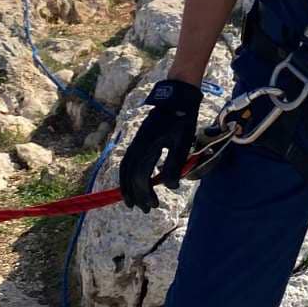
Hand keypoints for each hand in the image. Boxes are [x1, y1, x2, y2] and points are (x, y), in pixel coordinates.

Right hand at [119, 78, 201, 211]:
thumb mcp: (183, 143)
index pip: (141, 177)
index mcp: (149, 147)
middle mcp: (138, 145)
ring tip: (131, 200)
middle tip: (144, 208)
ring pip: (125, 168)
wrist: (176, 98)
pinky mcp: (138, 139)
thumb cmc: (182, 120)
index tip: (154, 204)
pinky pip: (127, 160)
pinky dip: (127, 174)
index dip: (146, 193)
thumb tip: (170, 186)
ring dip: (127, 186)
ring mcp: (136, 141)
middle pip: (130, 175)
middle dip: (135, 194)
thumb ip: (175, 165)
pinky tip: (134, 181)